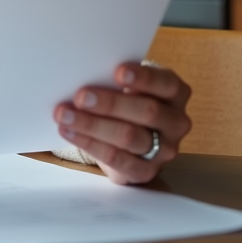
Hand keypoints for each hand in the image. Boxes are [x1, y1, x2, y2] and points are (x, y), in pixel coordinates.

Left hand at [54, 63, 191, 184]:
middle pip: (148, 112)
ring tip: (65, 115)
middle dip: (111, 103)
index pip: (166, 84)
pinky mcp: (146, 171)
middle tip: (81, 97)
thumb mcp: (128, 86)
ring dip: (93, 125)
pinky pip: (117, 159)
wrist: (129, 137)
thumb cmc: (127, 100)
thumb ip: (117, 80)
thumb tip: (87, 74)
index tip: (118, 72)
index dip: (144, 78)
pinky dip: (90, 144)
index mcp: (175, 93)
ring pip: (130, 137)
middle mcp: (176, 122)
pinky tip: (70, 132)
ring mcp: (164, 150)